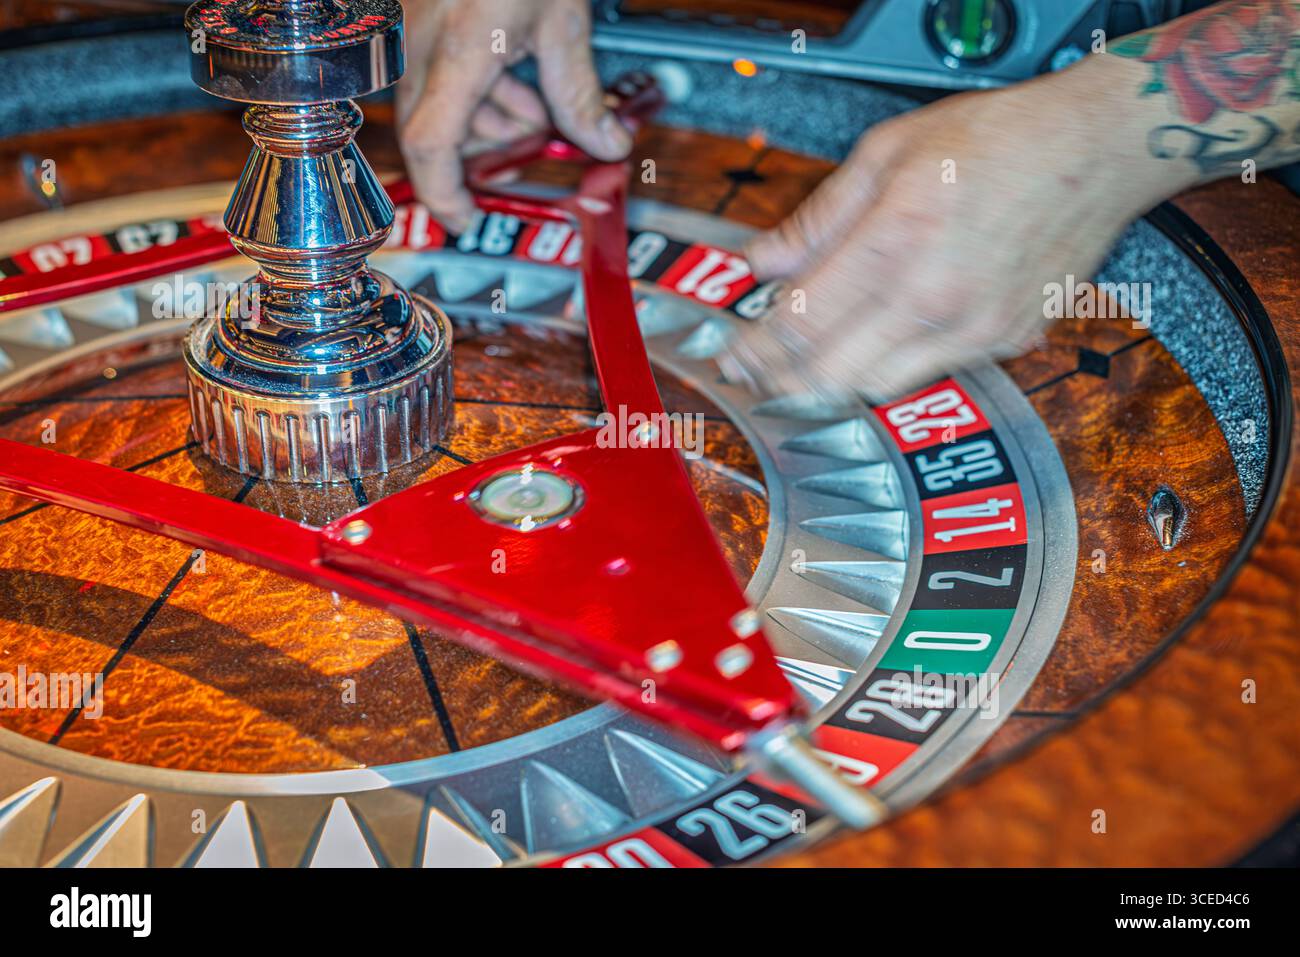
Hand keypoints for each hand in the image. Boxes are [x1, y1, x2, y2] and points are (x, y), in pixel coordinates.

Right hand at [398, 0, 631, 230]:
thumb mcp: (563, 23)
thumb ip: (581, 94)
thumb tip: (607, 144)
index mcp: (458, 51)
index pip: (432, 145)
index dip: (445, 193)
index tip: (466, 220)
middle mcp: (419, 44)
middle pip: (434, 131)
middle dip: (484, 149)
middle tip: (528, 146)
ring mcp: (407, 30)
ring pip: (434, 102)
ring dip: (483, 118)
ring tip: (531, 103)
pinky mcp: (408, 20)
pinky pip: (431, 72)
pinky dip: (469, 88)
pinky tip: (508, 75)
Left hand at [726, 59, 1180, 400]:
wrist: (1096, 149)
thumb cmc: (997, 140)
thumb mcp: (887, 153)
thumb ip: (817, 218)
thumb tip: (764, 261)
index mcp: (896, 240)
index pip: (800, 323)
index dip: (754, 349)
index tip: (730, 356)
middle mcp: (935, 296)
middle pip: (832, 373)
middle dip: (781, 382)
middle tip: (754, 376)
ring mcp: (976, 328)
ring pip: (878, 388)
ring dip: (833, 384)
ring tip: (804, 370)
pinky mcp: (1008, 342)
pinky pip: (931, 373)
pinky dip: (892, 368)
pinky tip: (875, 348)